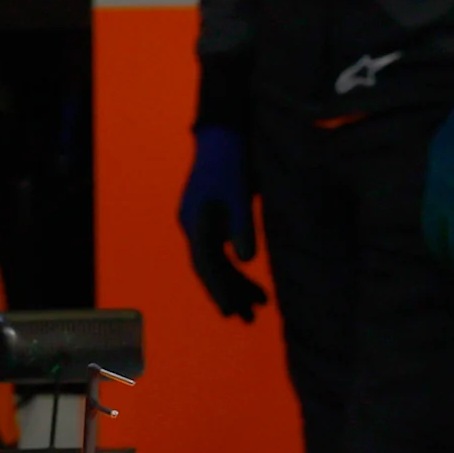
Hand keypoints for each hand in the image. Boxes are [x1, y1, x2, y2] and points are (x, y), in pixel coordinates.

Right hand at [176, 126, 267, 322]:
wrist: (223, 134)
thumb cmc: (231, 161)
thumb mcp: (238, 194)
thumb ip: (241, 226)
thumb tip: (246, 259)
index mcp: (195, 222)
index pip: (205, 265)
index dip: (219, 289)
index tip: (232, 312)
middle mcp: (194, 226)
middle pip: (210, 268)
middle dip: (229, 293)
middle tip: (248, 319)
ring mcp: (202, 223)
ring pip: (217, 261)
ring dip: (236, 281)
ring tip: (259, 302)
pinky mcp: (213, 218)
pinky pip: (221, 250)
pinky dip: (236, 265)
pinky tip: (249, 276)